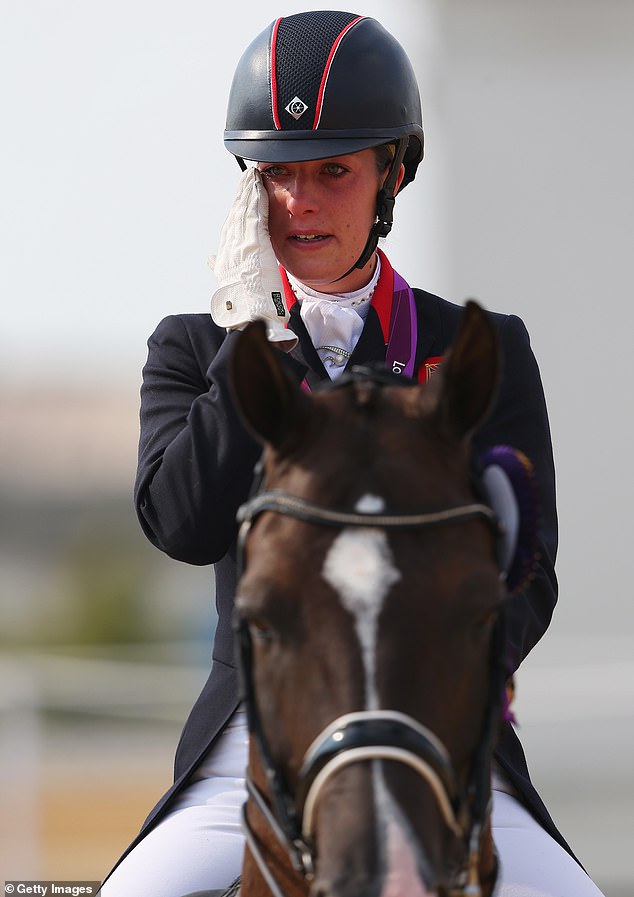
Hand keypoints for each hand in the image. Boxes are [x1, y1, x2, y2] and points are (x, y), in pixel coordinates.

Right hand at [209, 167, 297, 350]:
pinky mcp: (253, 241)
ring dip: (247, 191)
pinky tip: (259, 185)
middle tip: (245, 179)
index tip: (239, 198)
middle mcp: (228, 248)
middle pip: (234, 215)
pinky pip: (255, 213)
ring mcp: (240, 243)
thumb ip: (220, 269)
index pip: (229, 228)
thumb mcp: (229, 286)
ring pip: (243, 210)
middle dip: (240, 196)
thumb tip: (209, 259)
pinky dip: (256, 197)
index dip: (234, 211)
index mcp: (223, 258)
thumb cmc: (244, 308)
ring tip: (252, 176)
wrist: (248, 316)